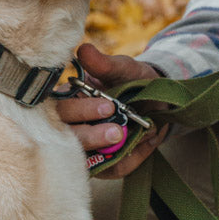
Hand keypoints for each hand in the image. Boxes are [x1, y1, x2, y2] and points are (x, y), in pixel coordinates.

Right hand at [49, 42, 168, 178]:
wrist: (157, 97)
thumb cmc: (131, 79)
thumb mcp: (121, 68)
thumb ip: (103, 64)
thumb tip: (84, 49)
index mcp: (67, 101)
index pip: (60, 111)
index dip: (80, 111)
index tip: (107, 106)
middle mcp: (70, 127)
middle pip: (68, 139)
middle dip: (91, 136)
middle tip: (117, 131)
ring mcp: (86, 148)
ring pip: (86, 160)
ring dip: (111, 152)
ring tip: (134, 138)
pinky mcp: (103, 164)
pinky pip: (112, 169)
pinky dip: (130, 158)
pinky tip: (147, 142)